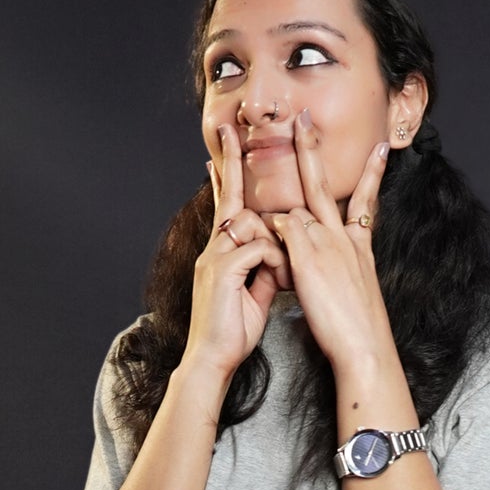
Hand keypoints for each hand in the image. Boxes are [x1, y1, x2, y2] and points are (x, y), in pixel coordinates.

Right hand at [185, 124, 290, 379]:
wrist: (212, 359)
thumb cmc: (232, 332)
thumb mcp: (254, 294)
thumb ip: (264, 268)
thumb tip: (277, 254)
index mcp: (221, 253)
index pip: (225, 208)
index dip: (223, 181)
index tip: (219, 156)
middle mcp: (213, 248)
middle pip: (228, 199)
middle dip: (229, 164)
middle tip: (230, 130)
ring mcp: (214, 257)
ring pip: (250, 223)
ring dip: (271, 243)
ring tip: (275, 276)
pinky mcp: (221, 269)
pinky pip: (256, 247)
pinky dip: (271, 261)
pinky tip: (272, 280)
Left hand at [267, 112, 393, 373]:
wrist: (366, 346)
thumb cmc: (359, 330)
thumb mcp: (356, 292)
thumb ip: (344, 269)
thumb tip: (330, 262)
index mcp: (359, 247)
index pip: (364, 202)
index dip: (373, 174)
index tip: (380, 149)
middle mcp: (344, 239)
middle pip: (325, 186)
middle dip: (313, 149)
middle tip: (304, 118)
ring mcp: (326, 245)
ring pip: (299, 205)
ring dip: (281, 198)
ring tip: (268, 175)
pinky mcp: (309, 258)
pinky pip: (285, 229)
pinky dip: (275, 230)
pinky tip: (265, 231)